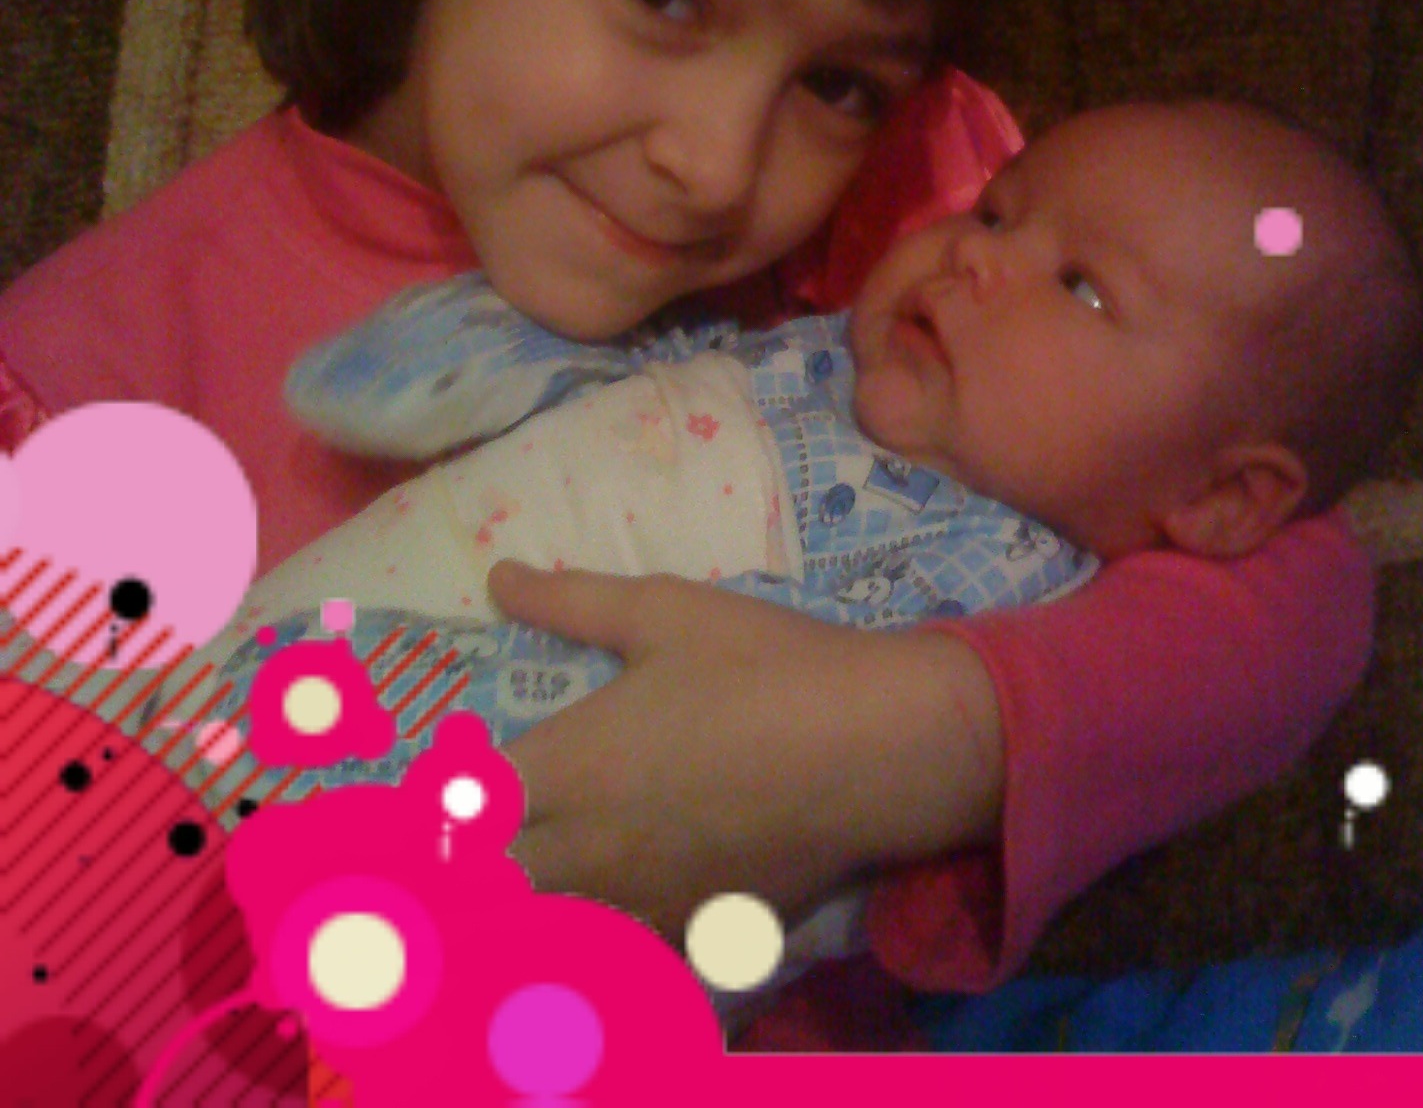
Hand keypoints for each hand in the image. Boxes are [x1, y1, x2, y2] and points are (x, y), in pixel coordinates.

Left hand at [486, 563, 1003, 944]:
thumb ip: (571, 600)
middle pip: (497, 888)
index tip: (443, 790)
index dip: (442, 806)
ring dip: (541, 901)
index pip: (464, 812)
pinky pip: (629, 951)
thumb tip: (499, 577)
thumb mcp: (664, 610)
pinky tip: (630, 901)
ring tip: (557, 865)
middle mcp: (590, 850)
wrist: (874, 747)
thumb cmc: (762, 665)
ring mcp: (644, 901)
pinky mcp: (700, 929)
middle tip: (490, 831)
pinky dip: (612, 934)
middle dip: (480, 865)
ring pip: (558, 930)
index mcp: (568, 768)